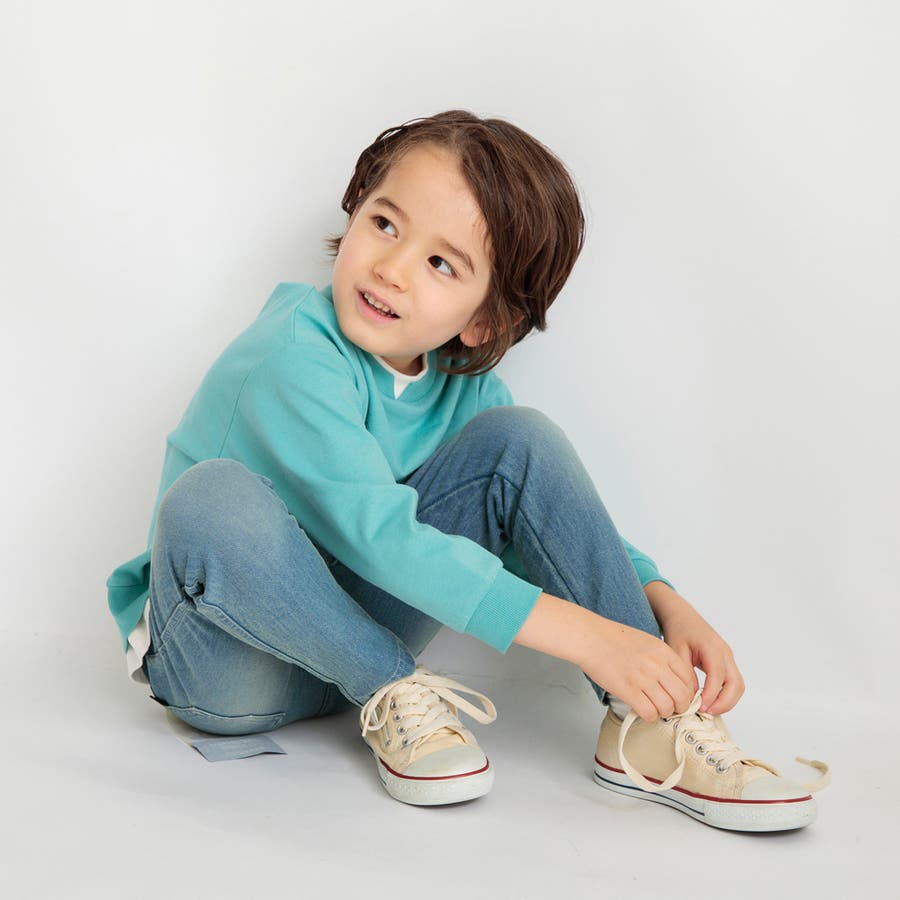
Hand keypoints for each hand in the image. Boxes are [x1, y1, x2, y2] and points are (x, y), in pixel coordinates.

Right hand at [579, 617, 697, 723]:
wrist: (590, 637)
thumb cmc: (613, 639)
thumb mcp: (646, 641)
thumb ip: (662, 659)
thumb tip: (673, 681)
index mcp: (663, 652)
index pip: (689, 680)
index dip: (688, 694)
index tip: (682, 699)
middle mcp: (657, 665)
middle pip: (682, 697)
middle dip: (679, 707)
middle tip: (671, 708)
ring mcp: (643, 678)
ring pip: (667, 708)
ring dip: (663, 713)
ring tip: (654, 708)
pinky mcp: (628, 690)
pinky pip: (649, 712)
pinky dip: (649, 716)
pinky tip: (642, 710)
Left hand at [644, 582, 744, 715]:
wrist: (681, 616)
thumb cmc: (678, 630)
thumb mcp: (675, 650)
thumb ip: (684, 672)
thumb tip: (692, 695)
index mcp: (712, 647)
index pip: (718, 676)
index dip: (712, 695)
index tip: (700, 707)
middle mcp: (725, 652)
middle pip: (736, 684)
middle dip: (724, 702)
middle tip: (706, 713)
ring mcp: (728, 657)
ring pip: (738, 685)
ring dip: (727, 701)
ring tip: (708, 710)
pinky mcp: (726, 662)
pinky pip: (733, 682)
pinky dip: (726, 694)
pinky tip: (710, 701)